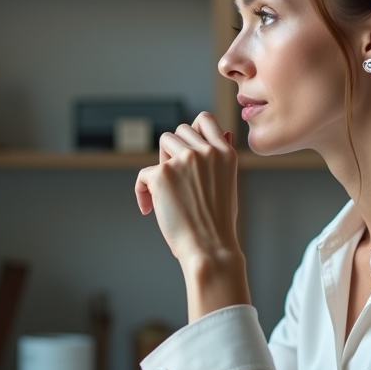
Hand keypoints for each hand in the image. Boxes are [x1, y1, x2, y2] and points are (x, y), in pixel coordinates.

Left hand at [134, 112, 249, 320]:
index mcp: (226, 153)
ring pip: (163, 142)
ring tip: (167, 189)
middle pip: (180, 131)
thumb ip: (221, 158)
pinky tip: (150, 209)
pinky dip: (142, 191)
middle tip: (177, 181)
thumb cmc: (218, 224)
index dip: (193, 131)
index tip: (187, 150)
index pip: (205, 120)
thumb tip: (224, 132)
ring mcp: (184, 160)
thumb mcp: (228, 184)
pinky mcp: (162, 174)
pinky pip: (143, 173)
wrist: (210, 249)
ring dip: (162, 163)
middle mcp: (206, 151)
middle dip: (175, 151)